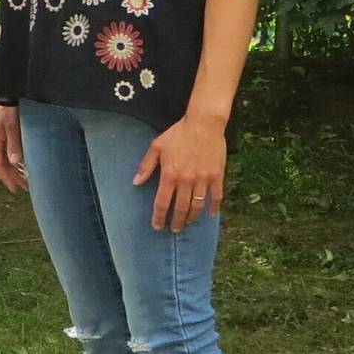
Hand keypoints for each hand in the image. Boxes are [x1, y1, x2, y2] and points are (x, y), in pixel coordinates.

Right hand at [0, 104, 26, 192]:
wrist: (2, 93)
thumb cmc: (8, 108)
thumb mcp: (13, 126)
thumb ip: (14, 144)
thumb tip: (15, 163)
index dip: (7, 179)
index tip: (16, 189)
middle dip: (11, 177)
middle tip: (24, 187)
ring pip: (1, 159)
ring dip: (11, 170)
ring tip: (23, 178)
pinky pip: (2, 152)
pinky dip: (10, 160)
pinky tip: (18, 162)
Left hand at [133, 113, 226, 232]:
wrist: (204, 124)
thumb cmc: (178, 134)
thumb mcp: (157, 146)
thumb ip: (146, 166)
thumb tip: (135, 182)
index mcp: (170, 174)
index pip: (162, 202)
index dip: (159, 216)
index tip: (157, 226)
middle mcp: (186, 180)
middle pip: (180, 208)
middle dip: (176, 221)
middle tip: (174, 229)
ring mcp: (203, 179)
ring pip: (197, 205)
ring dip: (192, 217)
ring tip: (188, 223)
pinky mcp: (217, 176)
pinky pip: (216, 196)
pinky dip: (214, 208)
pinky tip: (210, 215)